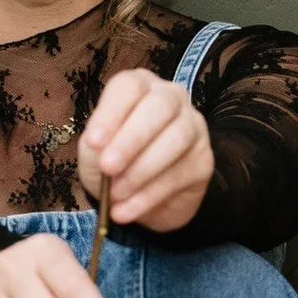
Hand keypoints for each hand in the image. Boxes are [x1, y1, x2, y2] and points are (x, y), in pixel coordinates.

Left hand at [77, 68, 213, 231]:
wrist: (138, 199)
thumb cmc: (113, 163)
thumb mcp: (93, 152)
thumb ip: (96, 145)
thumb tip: (103, 148)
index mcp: (139, 87)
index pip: (129, 86)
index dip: (111, 113)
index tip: (94, 141)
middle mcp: (171, 99)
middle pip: (160, 106)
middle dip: (131, 138)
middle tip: (108, 166)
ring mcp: (193, 127)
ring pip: (176, 138)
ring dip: (141, 170)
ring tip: (115, 194)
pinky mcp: (203, 160)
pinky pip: (180, 174)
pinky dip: (148, 196)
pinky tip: (127, 210)